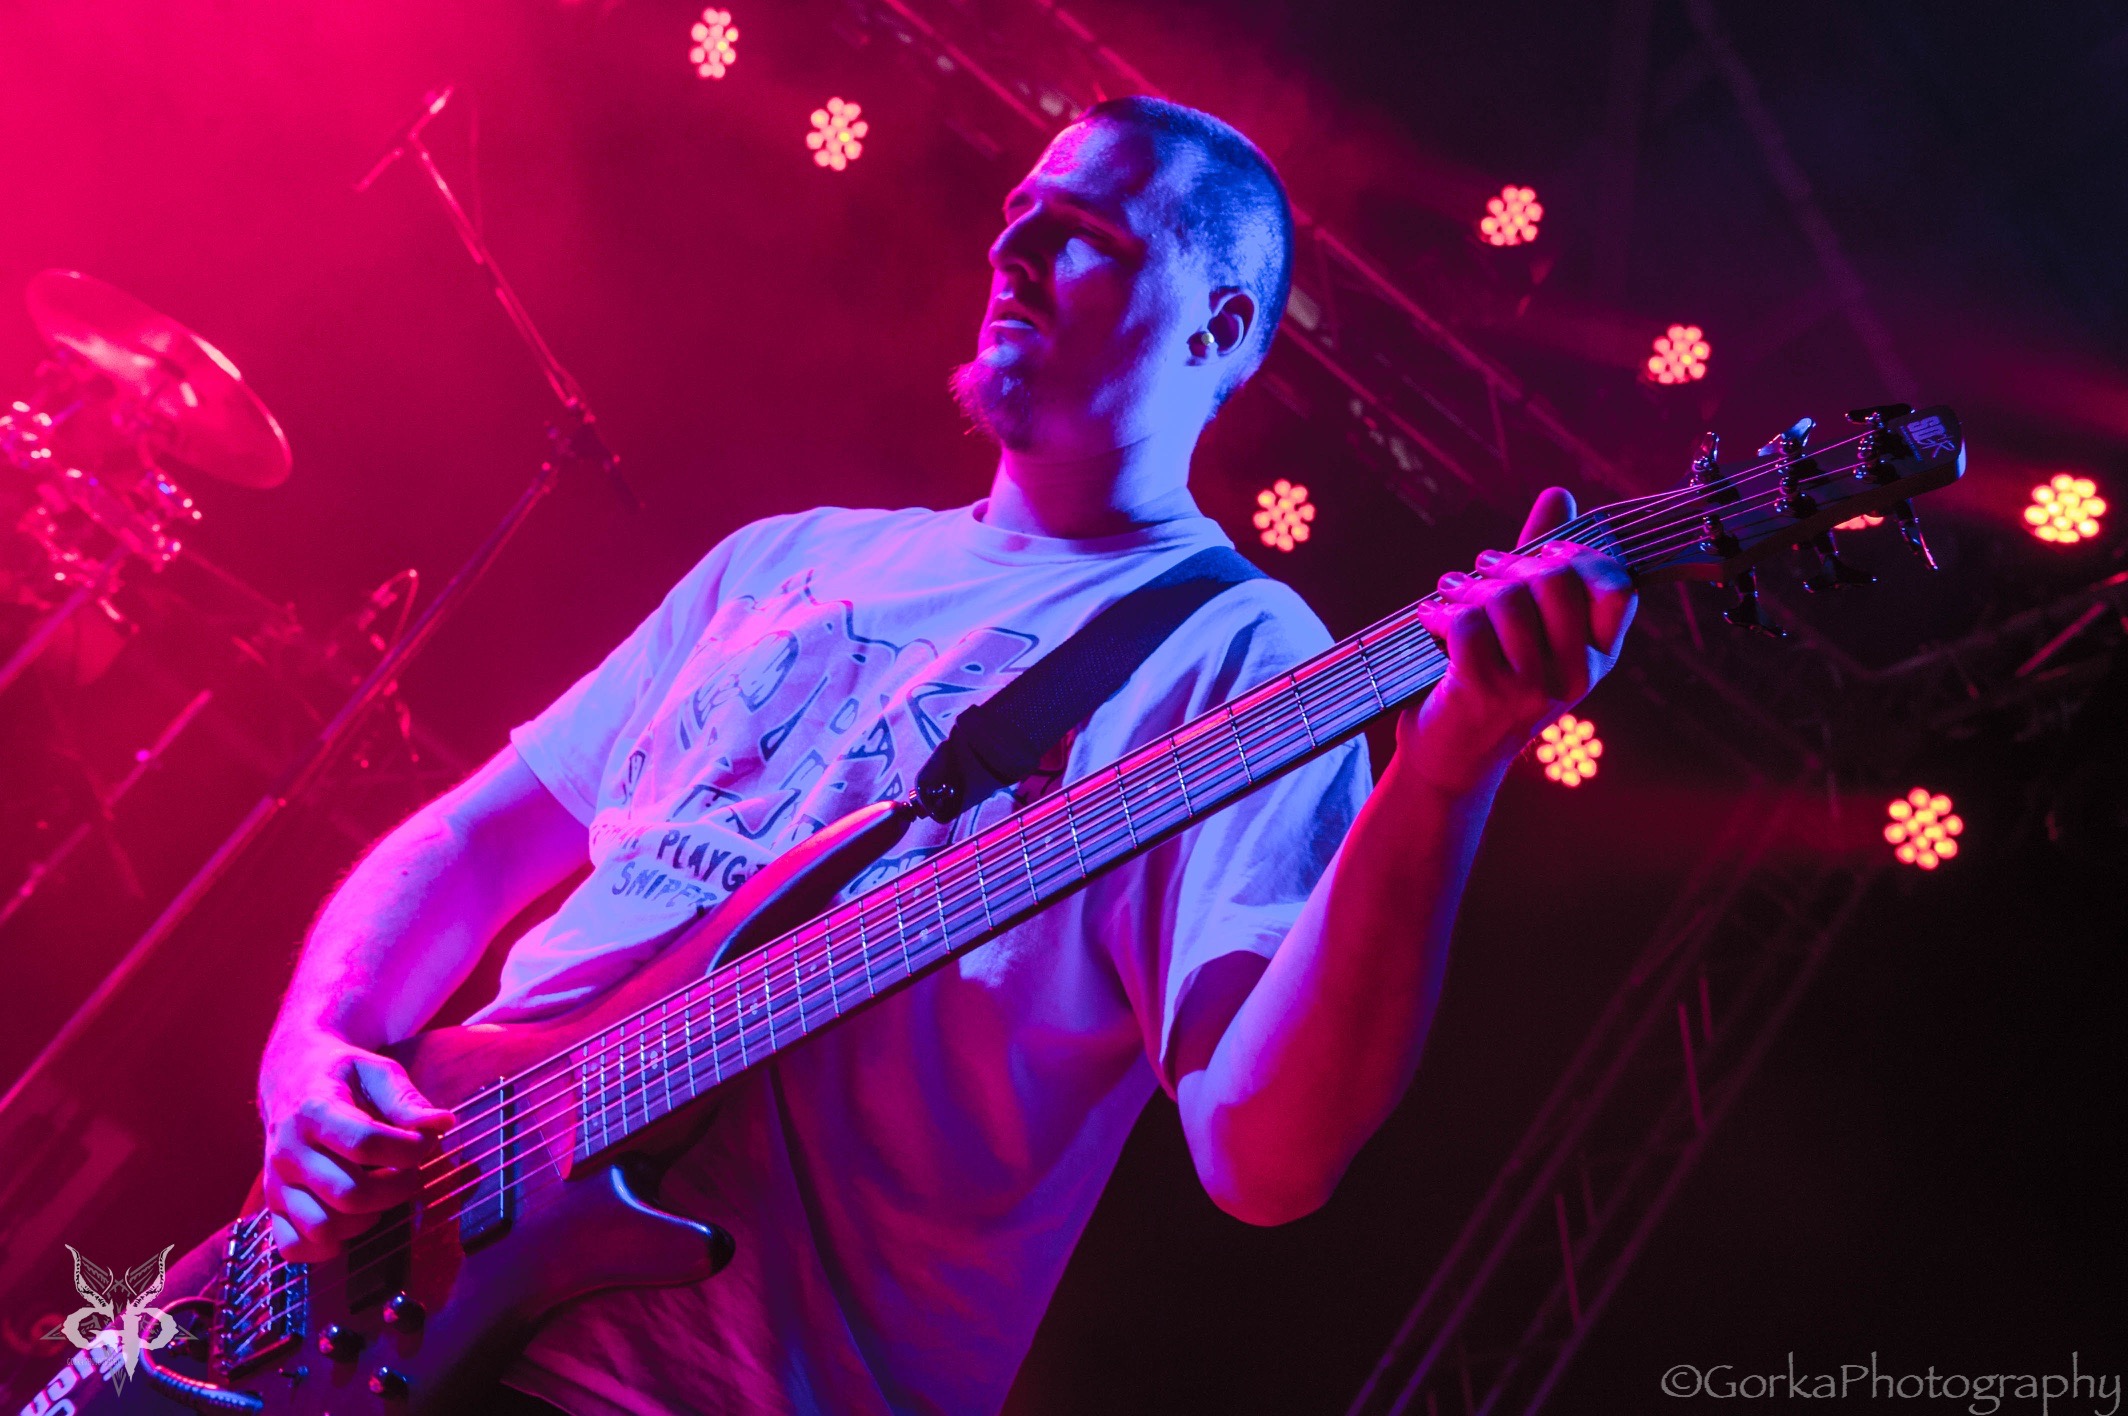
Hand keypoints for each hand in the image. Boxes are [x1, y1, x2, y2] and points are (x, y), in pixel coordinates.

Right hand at [259, 1029, 455, 1259]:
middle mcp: (289, 1150)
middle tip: (412, 1173)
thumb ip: (406, 1099)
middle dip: (397, 1189)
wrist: (290, 1077)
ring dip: (366, 1220)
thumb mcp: (376, 1070)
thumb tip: (443, 1123)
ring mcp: (278, 1183)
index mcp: (314, 1110)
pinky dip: (327, 1246)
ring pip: (323, 1226)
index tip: (426, 1142)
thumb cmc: (342, 1076)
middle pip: (349, 1194)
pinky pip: (293, 1247)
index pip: (366, 1143)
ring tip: (382, 1194)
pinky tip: (351, 1220)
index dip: (409, 1149)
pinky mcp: (274, 1206)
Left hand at [1404, 487, 1636, 796]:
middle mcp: (1576, 673)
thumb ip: (1544, 562)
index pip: (1617, 586)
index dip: (1580, 557)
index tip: (1543, 556)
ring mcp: (1534, 687)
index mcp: (1597, 654)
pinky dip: (1441, 613)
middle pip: (1557, 580)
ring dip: (1467, 588)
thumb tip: (1560, 495)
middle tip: (1482, 569)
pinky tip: (1431, 620)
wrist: (1453, 759)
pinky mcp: (1487, 693)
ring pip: (1507, 599)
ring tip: (1449, 593)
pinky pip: (1468, 623)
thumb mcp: (1526, 624)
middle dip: (1512, 563)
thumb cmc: (1491, 682)